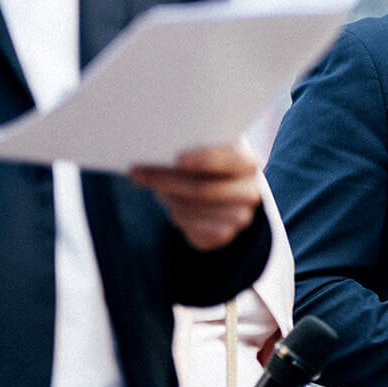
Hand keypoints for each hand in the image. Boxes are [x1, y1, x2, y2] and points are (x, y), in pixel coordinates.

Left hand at [129, 145, 261, 250]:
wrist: (221, 200)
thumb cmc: (208, 168)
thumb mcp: (206, 155)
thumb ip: (192, 151)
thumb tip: (158, 153)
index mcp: (249, 164)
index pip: (230, 160)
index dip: (204, 159)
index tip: (177, 159)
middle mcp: (250, 192)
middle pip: (204, 188)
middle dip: (167, 181)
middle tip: (137, 173)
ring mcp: (240, 217)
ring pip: (192, 208)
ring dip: (168, 197)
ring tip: (154, 187)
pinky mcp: (224, 235)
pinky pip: (191, 226)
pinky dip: (177, 215)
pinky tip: (173, 206)